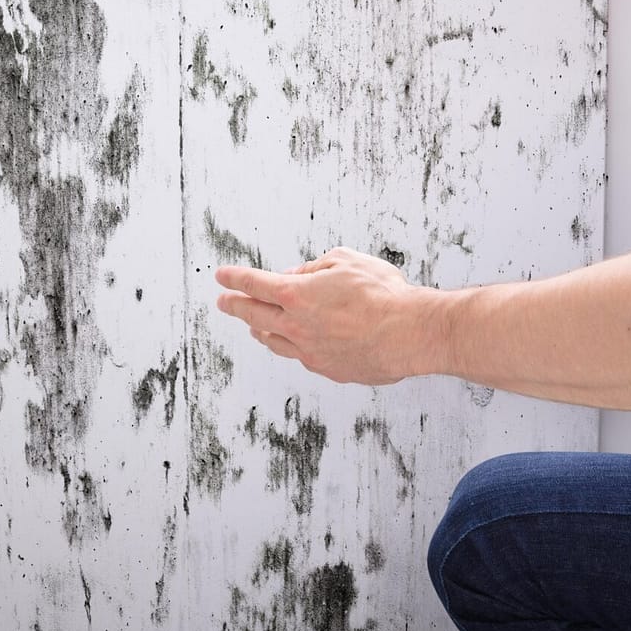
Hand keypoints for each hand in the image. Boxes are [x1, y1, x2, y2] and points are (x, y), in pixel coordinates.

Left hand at [213, 246, 425, 385]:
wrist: (408, 333)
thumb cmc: (382, 295)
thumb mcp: (345, 261)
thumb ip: (315, 268)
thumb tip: (299, 276)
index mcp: (296, 295)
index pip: (254, 284)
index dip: (235, 278)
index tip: (222, 276)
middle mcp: (296, 326)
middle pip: (254, 315)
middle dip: (235, 306)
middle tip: (223, 302)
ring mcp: (309, 351)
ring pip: (273, 341)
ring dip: (260, 330)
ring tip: (254, 326)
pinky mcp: (327, 369)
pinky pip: (301, 356)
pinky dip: (293, 346)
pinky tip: (295, 343)